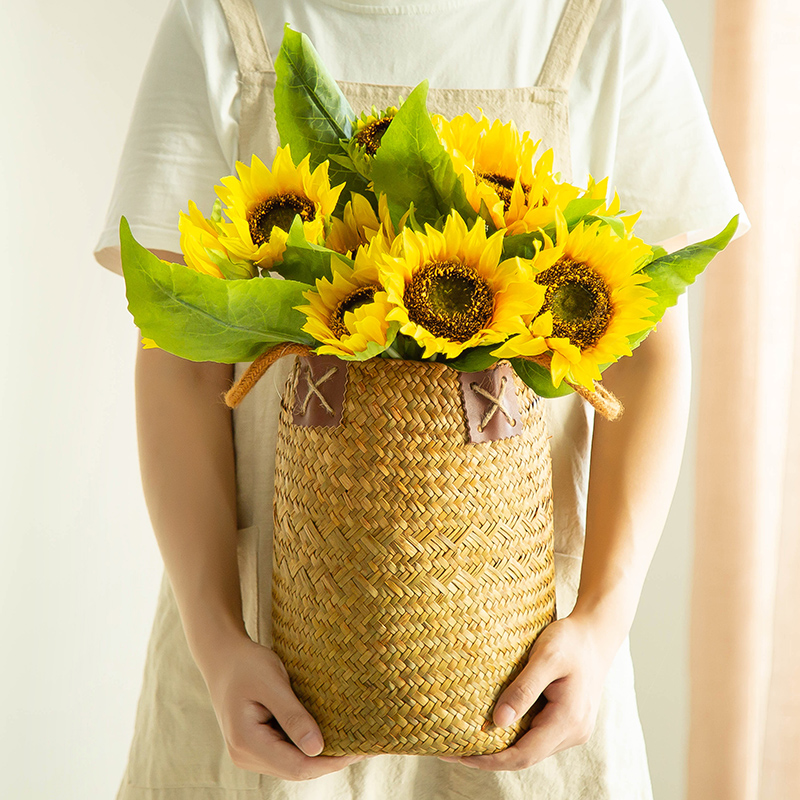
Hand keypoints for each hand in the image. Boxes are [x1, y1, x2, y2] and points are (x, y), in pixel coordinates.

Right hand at [200, 632, 371, 779]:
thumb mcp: (272, 683)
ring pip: (294, 765)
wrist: (223, 657)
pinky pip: (288, 754)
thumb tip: (317, 748)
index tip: (359, 749)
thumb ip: (292, 715)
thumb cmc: (246, 664)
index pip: (297, 766)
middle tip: (365, 746)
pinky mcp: (258, 746)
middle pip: (297, 770)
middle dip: (331, 761)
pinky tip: (331, 735)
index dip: (330, 762)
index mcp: (246, 742)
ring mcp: (250, 753)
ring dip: (322, 756)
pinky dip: (309, 747)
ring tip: (354, 742)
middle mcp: (245, 755)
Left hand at [437, 612, 617, 770]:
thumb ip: (524, 689)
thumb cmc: (571, 640)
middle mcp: (573, 732)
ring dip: (500, 746)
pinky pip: (536, 735)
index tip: (459, 754)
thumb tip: (498, 722)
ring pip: (530, 748)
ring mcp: (573, 729)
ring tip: (466, 737)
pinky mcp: (568, 721)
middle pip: (525, 756)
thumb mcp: (546, 657)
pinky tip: (492, 724)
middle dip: (489, 756)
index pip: (523, 755)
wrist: (597, 633)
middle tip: (451, 747)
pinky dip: (513, 734)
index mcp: (568, 720)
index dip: (490, 760)